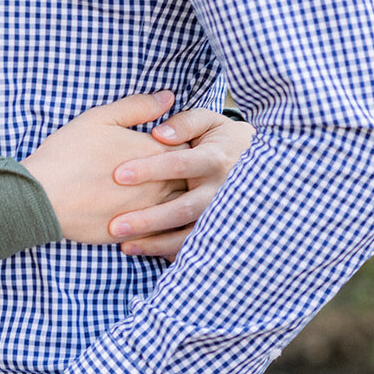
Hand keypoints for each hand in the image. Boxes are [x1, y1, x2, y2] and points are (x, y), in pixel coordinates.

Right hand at [23, 89, 188, 244]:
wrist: (44, 196)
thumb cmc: (70, 152)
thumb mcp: (101, 118)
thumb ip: (138, 107)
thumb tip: (168, 97)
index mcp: (154, 151)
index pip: (188, 146)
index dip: (184, 143)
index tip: (176, 142)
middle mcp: (160, 183)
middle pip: (190, 178)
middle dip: (186, 172)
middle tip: (178, 168)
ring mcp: (150, 211)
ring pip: (181, 207)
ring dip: (179, 199)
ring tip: (169, 193)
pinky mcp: (137, 233)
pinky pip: (164, 232)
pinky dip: (165, 225)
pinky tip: (157, 219)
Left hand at [110, 106, 254, 259]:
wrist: (257, 162)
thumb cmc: (219, 137)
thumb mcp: (208, 121)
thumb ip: (184, 123)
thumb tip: (159, 134)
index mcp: (215, 159)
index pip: (179, 164)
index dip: (149, 169)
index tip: (118, 175)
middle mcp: (220, 191)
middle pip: (183, 208)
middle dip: (149, 218)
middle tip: (116, 224)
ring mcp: (221, 215)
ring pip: (188, 234)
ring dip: (156, 242)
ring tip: (124, 245)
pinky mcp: (219, 230)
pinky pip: (194, 246)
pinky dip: (169, 251)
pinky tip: (144, 252)